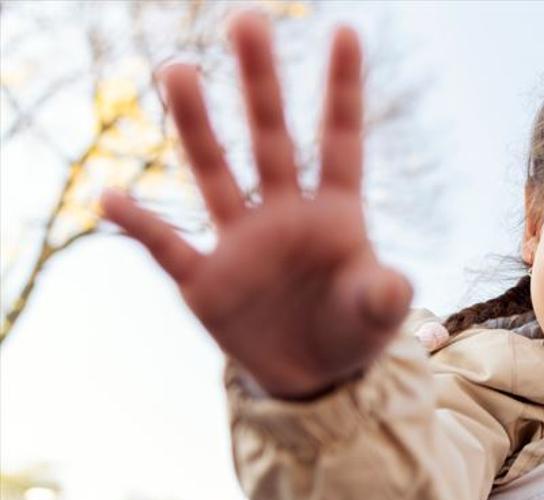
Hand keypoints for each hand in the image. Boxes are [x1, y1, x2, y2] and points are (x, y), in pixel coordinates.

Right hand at [102, 12, 411, 398]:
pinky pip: (167, 246)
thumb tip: (393, 286)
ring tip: (178, 69)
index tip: (345, 31)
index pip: (340, 142)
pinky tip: (110, 195)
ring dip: (197, 125)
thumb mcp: (377, 317)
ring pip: (216, 173)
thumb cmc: (352, 332)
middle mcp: (284, 214)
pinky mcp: (206, 280)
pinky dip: (140, 225)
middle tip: (249, 20)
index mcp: (335, 214)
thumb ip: (385, 297)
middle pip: (272, 139)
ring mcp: (241, 243)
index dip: (342, 90)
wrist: (314, 379)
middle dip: (261, 84)